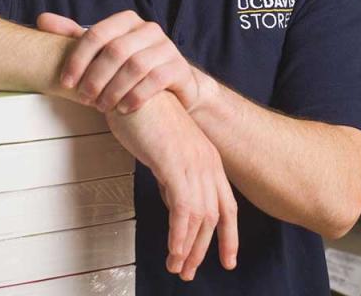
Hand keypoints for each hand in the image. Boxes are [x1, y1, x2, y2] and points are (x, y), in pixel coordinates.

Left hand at [38, 10, 211, 114]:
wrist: (172, 88)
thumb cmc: (129, 70)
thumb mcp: (102, 52)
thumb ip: (75, 36)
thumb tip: (42, 19)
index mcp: (127, 21)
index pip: (97, 33)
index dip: (78, 59)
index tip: (65, 83)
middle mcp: (149, 30)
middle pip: (115, 51)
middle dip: (95, 77)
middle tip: (84, 99)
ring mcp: (167, 48)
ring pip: (135, 66)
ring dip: (114, 90)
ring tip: (102, 107)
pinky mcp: (178, 68)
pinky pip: (155, 81)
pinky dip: (134, 97)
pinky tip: (123, 110)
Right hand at [106, 93, 238, 278]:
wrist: (131, 87)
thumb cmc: (143, 115)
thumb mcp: (163, 150)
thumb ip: (172, 174)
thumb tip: (172, 200)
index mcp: (208, 159)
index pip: (226, 205)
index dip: (229, 236)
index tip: (227, 260)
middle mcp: (207, 163)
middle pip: (215, 217)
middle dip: (204, 250)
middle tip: (189, 272)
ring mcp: (194, 164)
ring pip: (201, 219)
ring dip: (188, 249)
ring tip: (177, 268)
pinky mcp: (176, 165)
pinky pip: (184, 211)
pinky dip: (179, 236)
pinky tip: (172, 252)